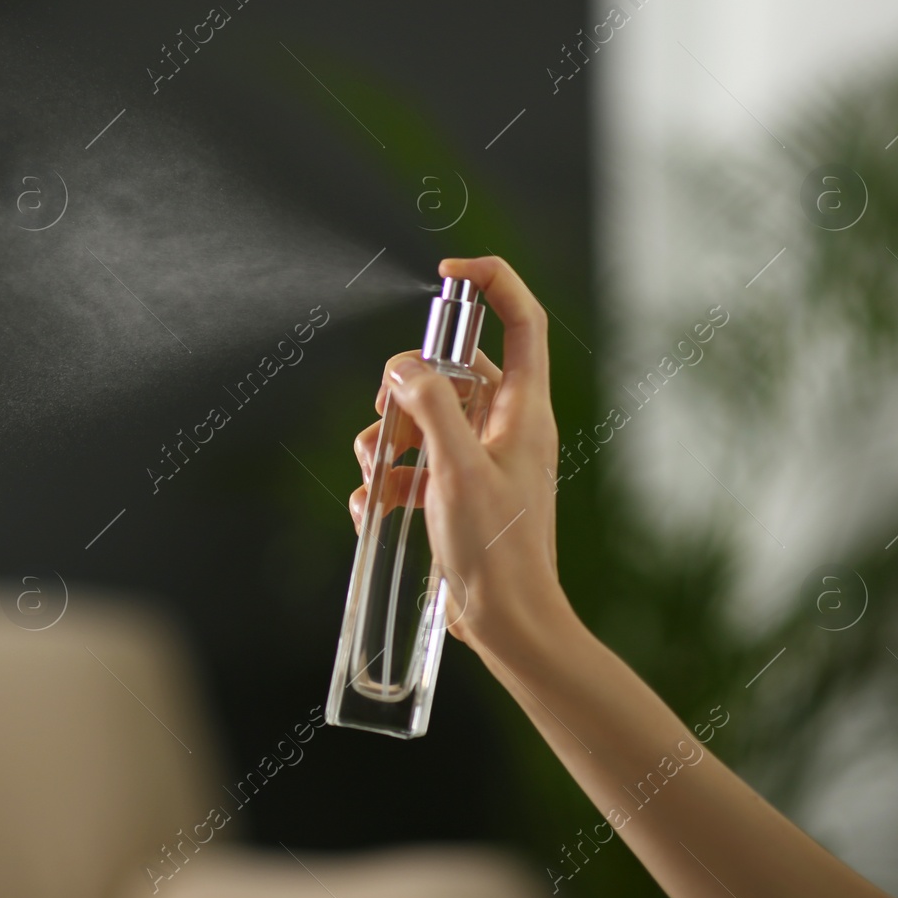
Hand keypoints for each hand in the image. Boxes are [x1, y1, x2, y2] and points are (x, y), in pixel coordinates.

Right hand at [349, 256, 574, 668]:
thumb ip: (431, 409)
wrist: (508, 623)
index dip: (490, 282)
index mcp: (522, 409)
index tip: (447, 273)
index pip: (521, 319)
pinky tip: (375, 509)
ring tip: (377, 478)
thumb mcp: (457, 471)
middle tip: (387, 419)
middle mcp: (505, 427)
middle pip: (451, 372)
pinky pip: (412, 467)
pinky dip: (387, 482)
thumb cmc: (498, 551)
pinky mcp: (457, 495)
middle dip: (405, 391)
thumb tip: (404, 367)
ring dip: (386, 441)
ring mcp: (480, 461)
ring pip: (423, 420)